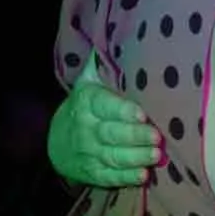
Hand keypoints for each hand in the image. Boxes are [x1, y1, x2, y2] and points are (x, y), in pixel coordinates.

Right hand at [47, 69, 163, 187]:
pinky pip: (108, 176)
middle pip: (111, 133)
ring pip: (112, 156)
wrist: (57, 139)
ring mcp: (87, 152)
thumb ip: (103, 66)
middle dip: (135, 136)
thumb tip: (117, 37)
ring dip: (135, 158)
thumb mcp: (88, 82)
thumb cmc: (86, 105)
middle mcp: (85, 127)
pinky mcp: (91, 172)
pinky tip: (142, 176)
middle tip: (157, 137)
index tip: (141, 113)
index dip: (122, 111)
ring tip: (156, 155)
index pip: (104, 105)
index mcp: (87, 101)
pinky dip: (125, 178)